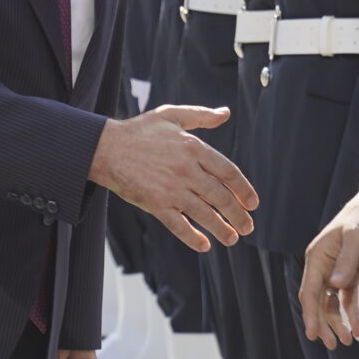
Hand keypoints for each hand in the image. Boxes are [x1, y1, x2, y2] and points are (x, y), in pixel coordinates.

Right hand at [89, 106, 256, 251]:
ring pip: (204, 214)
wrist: (106, 148)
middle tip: (248, 227)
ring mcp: (171, 189)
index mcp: (193, 148)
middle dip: (238, 215)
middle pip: (221, 197)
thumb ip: (201, 115)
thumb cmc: (139, 131)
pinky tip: (204, 245)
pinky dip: (193, 238)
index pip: (228, 172)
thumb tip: (225, 113)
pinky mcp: (155, 204)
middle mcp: (186, 170)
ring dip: (222, 229)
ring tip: (232, 238)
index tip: (253, 203)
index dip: (244, 190)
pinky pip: (179, 225)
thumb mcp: (171, 115)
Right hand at [299, 183, 358, 346]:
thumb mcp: (355, 236)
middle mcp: (323, 266)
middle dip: (324, 323)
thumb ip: (346, 261)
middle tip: (333, 345)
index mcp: (317, 256)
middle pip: (318, 301)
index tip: (312, 335)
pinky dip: (352, 313)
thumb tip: (335, 286)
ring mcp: (337, 271)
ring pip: (332, 303)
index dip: (310, 314)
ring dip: (338, 321)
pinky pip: (348, 297)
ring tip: (348, 341)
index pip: (309, 291)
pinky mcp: (351, 273)